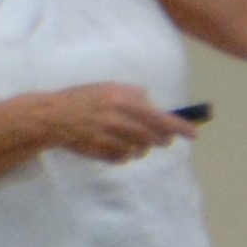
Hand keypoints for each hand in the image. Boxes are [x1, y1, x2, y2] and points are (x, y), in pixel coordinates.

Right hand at [21, 81, 194, 162]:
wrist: (51, 117)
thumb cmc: (82, 99)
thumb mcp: (107, 88)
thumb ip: (133, 94)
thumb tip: (153, 104)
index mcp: (121, 100)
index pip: (159, 117)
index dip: (180, 127)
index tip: (194, 134)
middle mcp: (117, 119)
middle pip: (153, 137)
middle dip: (161, 139)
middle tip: (163, 138)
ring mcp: (109, 138)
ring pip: (140, 150)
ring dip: (142, 146)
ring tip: (130, 137)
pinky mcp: (100, 153)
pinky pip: (124, 159)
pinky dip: (125, 154)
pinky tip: (116, 145)